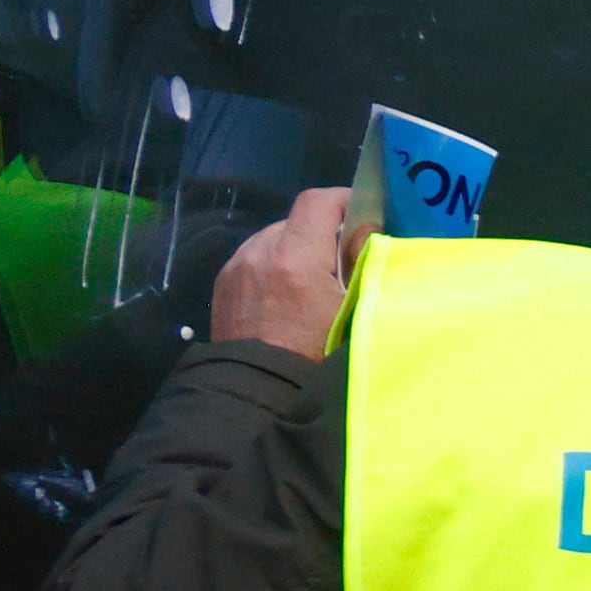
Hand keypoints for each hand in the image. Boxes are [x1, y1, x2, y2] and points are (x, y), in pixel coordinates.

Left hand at [209, 186, 356, 357]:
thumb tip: (367, 232)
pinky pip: (255, 259)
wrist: (259, 391)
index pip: (318, 202)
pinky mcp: (223, 283)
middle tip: (343, 262)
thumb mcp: (354, 311)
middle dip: (322, 233)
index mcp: (294, 256)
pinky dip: (274, 266)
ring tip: (311, 282)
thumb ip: (363, 265)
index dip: (344, 199)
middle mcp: (259, 251)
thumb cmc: (315, 354)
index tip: (363, 214)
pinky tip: (284, 296)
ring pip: (274, 239)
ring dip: (296, 250)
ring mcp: (236, 267)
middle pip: (296, 221)